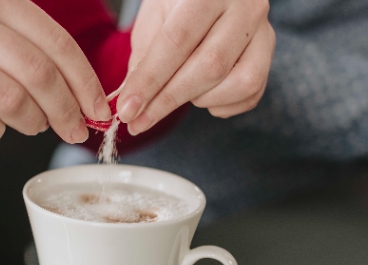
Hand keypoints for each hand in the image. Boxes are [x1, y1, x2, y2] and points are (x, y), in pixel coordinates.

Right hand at [0, 0, 111, 143]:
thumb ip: (17, 42)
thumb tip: (73, 88)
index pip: (54, 41)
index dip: (84, 80)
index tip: (98, 108)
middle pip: (38, 73)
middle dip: (66, 109)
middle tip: (75, 130)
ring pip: (10, 100)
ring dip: (32, 122)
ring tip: (32, 126)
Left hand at [117, 0, 275, 134]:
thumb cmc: (175, 7)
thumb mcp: (153, 21)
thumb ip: (142, 61)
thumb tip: (127, 104)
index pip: (177, 42)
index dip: (150, 81)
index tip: (127, 110)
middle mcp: (245, 6)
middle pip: (209, 66)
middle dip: (168, 100)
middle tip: (137, 122)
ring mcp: (264, 31)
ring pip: (239, 83)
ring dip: (201, 99)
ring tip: (178, 92)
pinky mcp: (269, 54)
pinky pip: (251, 93)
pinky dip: (221, 105)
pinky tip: (202, 95)